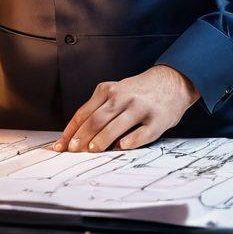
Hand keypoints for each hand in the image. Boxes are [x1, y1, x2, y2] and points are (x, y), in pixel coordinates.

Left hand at [53, 65, 199, 152]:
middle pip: (95, 121)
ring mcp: (139, 109)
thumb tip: (75, 136)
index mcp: (108, 90)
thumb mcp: (115, 91)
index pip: (83, 113)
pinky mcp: (156, 122)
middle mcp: (122, 97)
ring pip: (114, 128)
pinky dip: (128, 143)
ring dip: (100, 142)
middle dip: (81, 138)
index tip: (60, 145)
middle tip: (72, 151)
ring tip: (91, 151)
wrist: (172, 82)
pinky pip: (139, 135)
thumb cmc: (138, 92)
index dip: (70, 131)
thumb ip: (98, 108)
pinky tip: (119, 148)